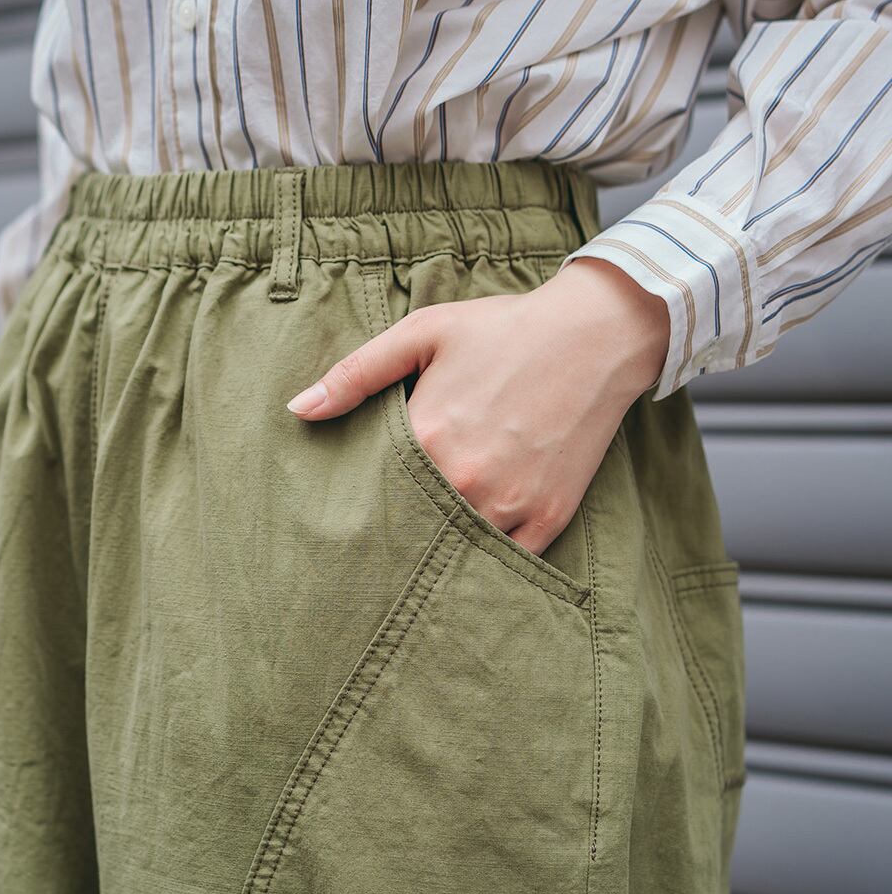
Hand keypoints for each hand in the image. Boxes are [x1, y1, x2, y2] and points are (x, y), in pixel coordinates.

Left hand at [285, 257, 669, 555]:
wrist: (595, 334)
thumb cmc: (503, 330)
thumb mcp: (422, 333)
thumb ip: (356, 374)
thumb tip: (298, 410)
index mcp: (427, 438)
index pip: (373, 495)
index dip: (358, 506)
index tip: (345, 518)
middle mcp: (466, 482)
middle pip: (411, 530)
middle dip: (394, 536)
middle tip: (371, 555)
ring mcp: (511, 504)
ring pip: (457, 552)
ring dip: (438, 552)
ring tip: (416, 560)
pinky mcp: (550, 516)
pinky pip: (509, 562)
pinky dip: (486, 563)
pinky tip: (467, 561)